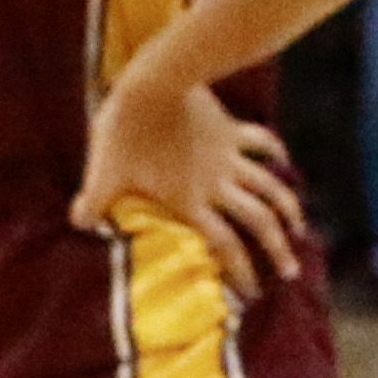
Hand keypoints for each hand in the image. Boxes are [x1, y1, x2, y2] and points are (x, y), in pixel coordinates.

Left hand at [75, 68, 303, 294]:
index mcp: (190, 200)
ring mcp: (228, 156)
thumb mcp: (102, 172)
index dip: (241, 270)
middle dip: (278, 249)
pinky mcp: (230, 129)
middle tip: (291, 272)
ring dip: (288, 208)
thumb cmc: (123, 132)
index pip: (223, 245)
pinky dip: (275, 153)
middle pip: (259, 221)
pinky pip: (261, 142)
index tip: (252, 293)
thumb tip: (78, 225)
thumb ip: (93, 202)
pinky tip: (283, 161)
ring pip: (270, 186)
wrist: (153, 84)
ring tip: (299, 228)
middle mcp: (217, 183)